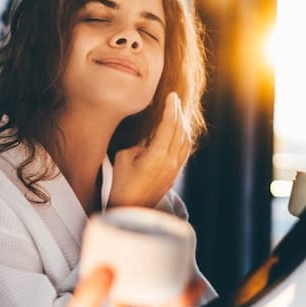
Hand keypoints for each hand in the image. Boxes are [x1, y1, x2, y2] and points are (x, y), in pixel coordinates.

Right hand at [108, 92, 190, 208]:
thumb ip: (137, 147)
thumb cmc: (121, 185)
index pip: (169, 126)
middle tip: (175, 100)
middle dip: (178, 113)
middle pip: (180, 131)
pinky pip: (183, 152)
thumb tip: (146, 146)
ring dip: (183, 125)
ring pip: (185, 142)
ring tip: (178, 114)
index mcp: (158, 155)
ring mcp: (174, 170)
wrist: (128, 210)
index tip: (171, 96)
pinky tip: (179, 134)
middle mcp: (170, 162)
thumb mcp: (123, 159)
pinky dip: (183, 138)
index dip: (171, 109)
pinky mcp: (173, 177)